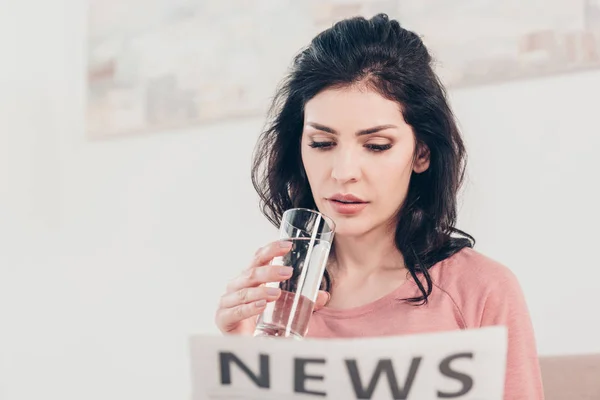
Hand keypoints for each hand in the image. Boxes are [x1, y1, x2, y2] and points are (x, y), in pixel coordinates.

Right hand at [215, 240, 330, 334]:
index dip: (272, 249)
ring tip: (277, 294)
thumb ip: (303, 301)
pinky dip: (249, 308)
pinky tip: (261, 306)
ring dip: (261, 291)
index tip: (288, 245)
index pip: (259, 257)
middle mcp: (237, 285)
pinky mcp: (223, 318)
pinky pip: (235, 311)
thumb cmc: (261, 319)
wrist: (244, 343)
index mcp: (251, 278)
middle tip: (288, 272)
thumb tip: (323, 295)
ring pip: (244, 291)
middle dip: (269, 271)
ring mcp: (228, 301)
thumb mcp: (285, 307)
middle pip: (251, 273)